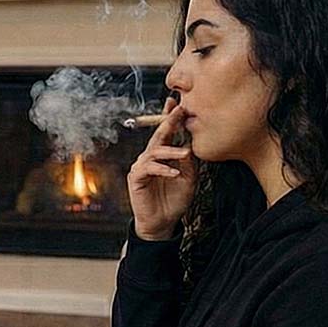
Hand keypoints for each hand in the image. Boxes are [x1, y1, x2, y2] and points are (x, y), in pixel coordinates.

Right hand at [127, 96, 197, 239]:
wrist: (163, 222)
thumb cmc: (175, 200)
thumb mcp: (189, 178)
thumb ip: (189, 161)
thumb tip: (191, 144)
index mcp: (164, 155)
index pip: (167, 133)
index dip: (170, 118)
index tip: (177, 104)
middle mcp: (150, 157)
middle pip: (158, 136)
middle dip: (168, 122)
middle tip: (178, 111)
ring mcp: (142, 166)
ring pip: (154, 151)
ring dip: (171, 151)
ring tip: (185, 154)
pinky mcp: (136, 178)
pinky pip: (148, 168)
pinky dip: (162, 169)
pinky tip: (174, 173)